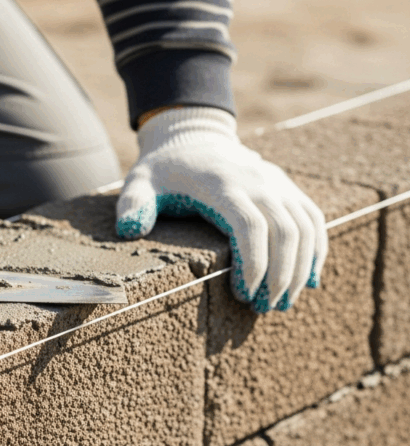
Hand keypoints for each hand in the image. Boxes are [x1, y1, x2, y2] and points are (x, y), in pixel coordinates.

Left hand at [115, 107, 327, 312]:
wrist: (193, 138)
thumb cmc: (164, 170)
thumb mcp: (140, 182)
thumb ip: (133, 204)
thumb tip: (128, 231)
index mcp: (222, 184)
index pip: (250, 226)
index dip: (253, 263)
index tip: (243, 295)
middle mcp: (258, 182)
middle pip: (285, 231)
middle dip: (280, 275)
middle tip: (264, 308)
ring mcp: (277, 184)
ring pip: (305, 228)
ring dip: (300, 269)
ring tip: (283, 303)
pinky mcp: (288, 188)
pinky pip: (313, 219)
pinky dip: (316, 250)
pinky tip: (310, 280)